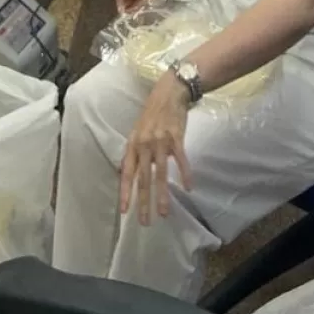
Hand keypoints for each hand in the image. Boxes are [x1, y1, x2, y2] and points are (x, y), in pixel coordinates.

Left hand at [120, 74, 192, 223]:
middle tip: (145, 222)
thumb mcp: (138, 130)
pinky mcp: (176, 138)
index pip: (127, 172)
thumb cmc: (153, 112)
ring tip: (164, 213)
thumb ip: (134, 152)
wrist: (170, 91)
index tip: (125, 211)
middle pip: (144, 178)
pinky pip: (181, 160)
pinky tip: (189, 187)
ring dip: (162, 195)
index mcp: (134, 144)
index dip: (126, 192)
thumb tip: (125, 172)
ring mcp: (161, 142)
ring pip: (161, 174)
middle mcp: (145, 144)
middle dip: (144, 201)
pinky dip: (185, 174)